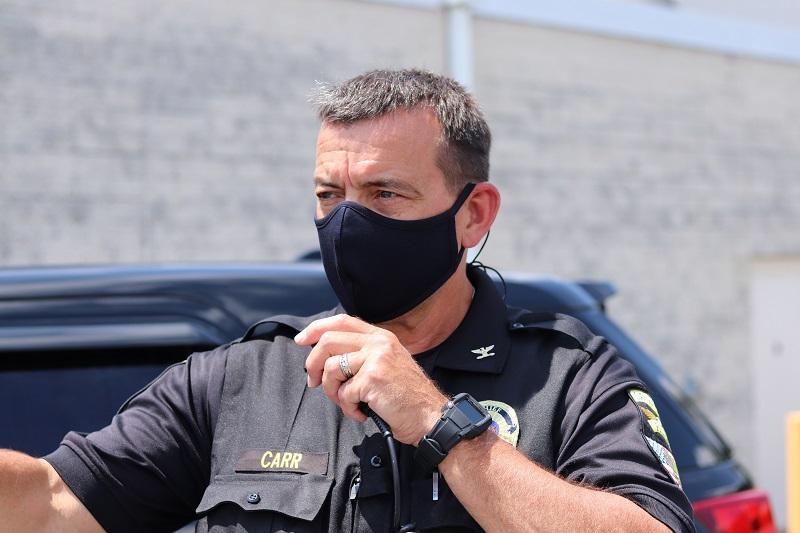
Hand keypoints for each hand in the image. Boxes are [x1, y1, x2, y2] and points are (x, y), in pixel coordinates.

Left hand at [295, 314, 446, 444]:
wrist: (431, 417)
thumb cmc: (408, 397)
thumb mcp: (388, 364)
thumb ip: (363, 355)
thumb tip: (327, 359)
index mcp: (381, 337)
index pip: (341, 322)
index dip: (316, 329)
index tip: (302, 340)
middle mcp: (378, 343)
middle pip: (328, 341)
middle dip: (312, 364)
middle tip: (312, 382)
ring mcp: (375, 359)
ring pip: (331, 368)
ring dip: (332, 392)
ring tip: (349, 403)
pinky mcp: (372, 379)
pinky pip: (343, 393)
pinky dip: (348, 408)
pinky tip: (363, 412)